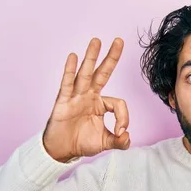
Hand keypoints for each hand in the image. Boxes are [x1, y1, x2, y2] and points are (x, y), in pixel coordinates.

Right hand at [43, 37, 130, 162]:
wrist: (62, 151)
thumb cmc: (82, 142)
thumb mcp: (105, 143)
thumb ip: (119, 142)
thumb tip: (127, 136)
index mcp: (100, 104)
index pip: (118, 103)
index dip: (123, 118)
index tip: (121, 132)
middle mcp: (89, 96)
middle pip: (102, 73)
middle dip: (111, 58)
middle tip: (119, 40)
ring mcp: (76, 96)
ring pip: (85, 74)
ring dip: (91, 57)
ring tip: (97, 40)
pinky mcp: (63, 101)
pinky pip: (67, 84)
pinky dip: (69, 70)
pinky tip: (73, 57)